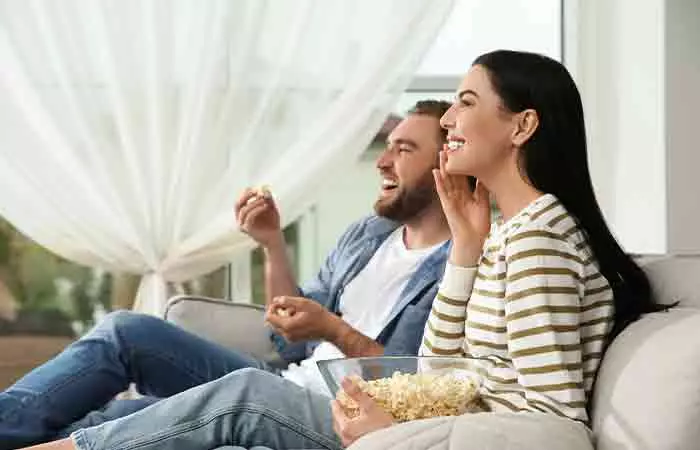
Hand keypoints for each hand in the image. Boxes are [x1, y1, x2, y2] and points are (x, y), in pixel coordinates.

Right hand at [234, 187, 282, 247]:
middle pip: (237, 204)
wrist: (276, 237)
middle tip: (257, 191)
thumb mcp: (271, 207)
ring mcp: (242, 225)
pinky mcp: (247, 230)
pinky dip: (257, 209)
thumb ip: (268, 198)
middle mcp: (240, 218)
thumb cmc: (272, 222)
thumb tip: (264, 188)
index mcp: (243, 212)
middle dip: (246, 196)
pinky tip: (266, 206)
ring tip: (265, 200)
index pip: (241, 199)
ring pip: (244, 210)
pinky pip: (249, 217)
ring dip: (254, 203)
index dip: (248, 192)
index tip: (259, 189)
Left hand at [264, 296, 342, 342]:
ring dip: (283, 317)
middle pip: (272, 322)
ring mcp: (290, 338)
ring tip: (297, 312)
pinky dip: (288, 323)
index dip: (272, 308)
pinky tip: (299, 318)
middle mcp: (286, 334)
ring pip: (278, 326)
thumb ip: (287, 301)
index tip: (281, 303)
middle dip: (278, 313)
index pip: (269, 317)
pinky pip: (285, 330)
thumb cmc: (318, 315)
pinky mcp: (294, 339)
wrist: (329, 329)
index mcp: (287, 326)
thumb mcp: (303, 303)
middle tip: (290, 307)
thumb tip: (275, 300)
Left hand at [331, 377, 393, 447]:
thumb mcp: (369, 407)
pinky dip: (353, 430)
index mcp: (346, 427)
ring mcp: (353, 443)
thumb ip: (356, 393)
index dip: (336, 404)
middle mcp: (347, 438)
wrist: (391, 444)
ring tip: (352, 417)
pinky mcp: (361, 446)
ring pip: (345, 431)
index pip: (336, 412)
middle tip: (341, 407)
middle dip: (339, 414)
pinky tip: (361, 428)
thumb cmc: (381, 429)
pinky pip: (352, 437)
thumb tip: (346, 381)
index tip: (335, 399)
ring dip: (346, 423)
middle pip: (338, 423)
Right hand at [433, 151, 490, 265]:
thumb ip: (482, 189)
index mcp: (465, 193)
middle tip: (448, 144)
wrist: (474, 240)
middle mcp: (457, 194)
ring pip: (446, 179)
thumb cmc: (479, 224)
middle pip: (452, 173)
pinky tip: (436, 172)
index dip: (460, 162)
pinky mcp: (447, 205)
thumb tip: (485, 175)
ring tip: (441, 153)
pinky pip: (442, 191)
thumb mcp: (483, 202)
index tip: (460, 148)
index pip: (461, 174)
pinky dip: (439, 182)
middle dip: (450, 159)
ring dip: (443, 166)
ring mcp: (451, 199)